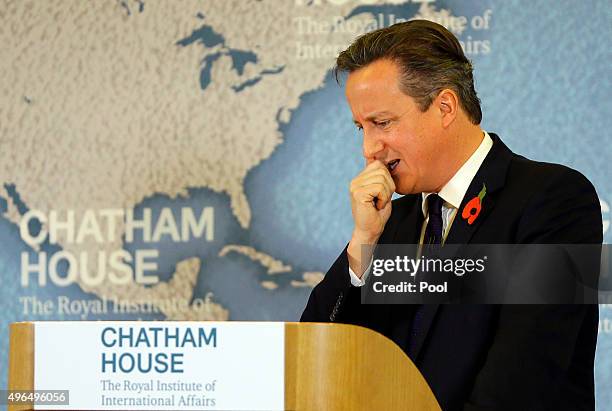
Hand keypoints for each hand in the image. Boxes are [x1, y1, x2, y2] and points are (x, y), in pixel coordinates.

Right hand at [347, 160, 395, 276]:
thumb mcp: (382, 191)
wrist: (370, 231)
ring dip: (386, 193)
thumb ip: (382, 177)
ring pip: (382, 178)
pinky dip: (383, 198)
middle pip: (381, 170)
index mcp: (360, 178)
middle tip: (381, 199)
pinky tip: (376, 206)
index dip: (387, 178)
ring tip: (378, 203)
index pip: (378, 164)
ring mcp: (355, 186)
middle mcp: (355, 181)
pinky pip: (379, 188)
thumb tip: (387, 163)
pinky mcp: (358, 193)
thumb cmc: (377, 214)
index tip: (382, 193)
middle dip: (388, 186)